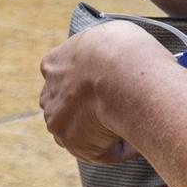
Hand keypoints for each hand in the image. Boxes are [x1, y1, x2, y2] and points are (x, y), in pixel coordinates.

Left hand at [39, 22, 164, 163]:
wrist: (123, 74)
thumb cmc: (122, 49)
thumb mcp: (109, 36)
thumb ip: (102, 54)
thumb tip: (115, 65)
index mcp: (53, 63)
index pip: (64, 76)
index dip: (88, 82)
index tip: (109, 85)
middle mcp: (49, 94)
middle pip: (68, 107)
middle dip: (90, 110)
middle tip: (122, 108)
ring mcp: (58, 122)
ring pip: (82, 131)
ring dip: (105, 130)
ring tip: (135, 121)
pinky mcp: (75, 146)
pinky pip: (103, 151)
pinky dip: (121, 147)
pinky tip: (137, 132)